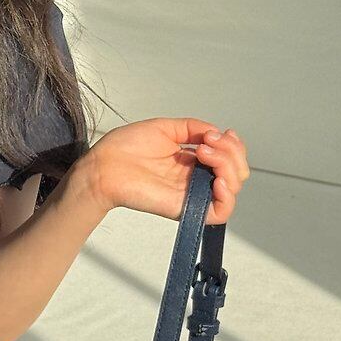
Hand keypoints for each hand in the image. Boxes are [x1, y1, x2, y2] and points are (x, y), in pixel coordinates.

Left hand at [83, 118, 249, 224]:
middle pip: (236, 172)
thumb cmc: (124, 149)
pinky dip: (228, 195)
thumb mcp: (165, 127)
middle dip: (232, 152)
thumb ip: (192, 128)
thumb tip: (216, 132)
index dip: (232, 144)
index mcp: (190, 161)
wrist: (104, 166)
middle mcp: (194, 178)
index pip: (228, 157)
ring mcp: (191, 193)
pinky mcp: (185, 208)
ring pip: (232, 188)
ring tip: (206, 153)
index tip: (217, 134)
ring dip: (229, 166)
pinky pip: (220, 212)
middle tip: (208, 143)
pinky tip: (217, 179)